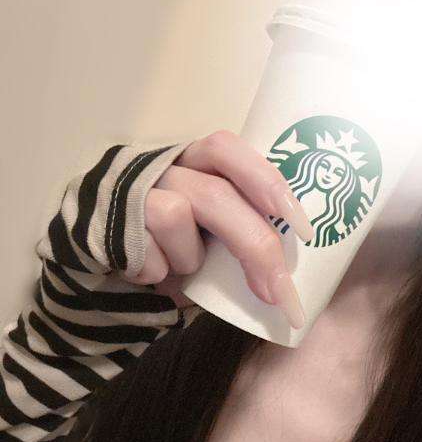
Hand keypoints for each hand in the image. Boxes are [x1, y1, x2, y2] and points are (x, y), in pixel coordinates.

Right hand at [120, 130, 313, 328]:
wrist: (100, 271)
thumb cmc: (166, 250)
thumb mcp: (206, 232)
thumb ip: (235, 229)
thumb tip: (286, 266)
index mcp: (191, 162)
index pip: (227, 149)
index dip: (265, 180)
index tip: (302, 226)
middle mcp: (161, 167)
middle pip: (215, 194)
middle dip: (253, 246)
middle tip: (279, 292)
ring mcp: (130, 192)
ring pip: (174, 215)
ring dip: (188, 257)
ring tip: (180, 268)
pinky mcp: (105, 224)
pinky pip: (146, 254)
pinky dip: (157, 274)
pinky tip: (148, 274)